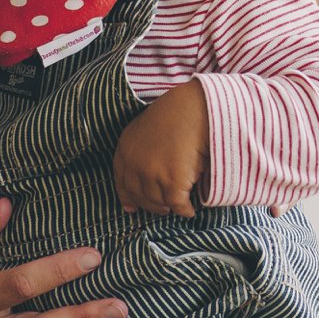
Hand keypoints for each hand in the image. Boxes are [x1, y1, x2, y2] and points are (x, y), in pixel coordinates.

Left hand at [113, 80, 208, 216]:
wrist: (197, 107)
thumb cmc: (177, 113)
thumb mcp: (146, 128)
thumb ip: (139, 151)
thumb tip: (141, 176)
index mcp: (126, 149)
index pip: (122, 183)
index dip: (129, 197)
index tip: (132, 208)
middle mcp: (134, 164)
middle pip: (141, 197)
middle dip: (153, 205)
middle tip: (163, 208)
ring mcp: (152, 174)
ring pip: (160, 203)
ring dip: (170, 205)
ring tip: (180, 203)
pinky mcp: (172, 182)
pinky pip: (178, 205)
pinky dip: (185, 210)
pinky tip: (190, 209)